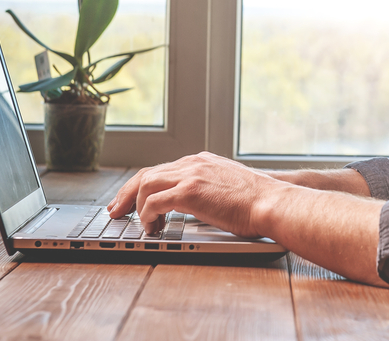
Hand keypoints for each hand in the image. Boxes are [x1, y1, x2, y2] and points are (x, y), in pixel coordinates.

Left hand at [106, 151, 284, 236]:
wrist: (273, 201)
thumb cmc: (258, 201)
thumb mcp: (229, 186)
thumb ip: (209, 188)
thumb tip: (196, 206)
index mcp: (201, 161)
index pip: (161, 169)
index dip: (142, 186)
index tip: (131, 200)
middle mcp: (193, 163)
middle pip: (146, 173)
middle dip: (127, 194)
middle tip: (115, 211)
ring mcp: (191, 174)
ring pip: (145, 185)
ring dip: (138, 207)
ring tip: (142, 226)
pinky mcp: (190, 191)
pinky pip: (154, 202)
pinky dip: (148, 215)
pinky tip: (152, 228)